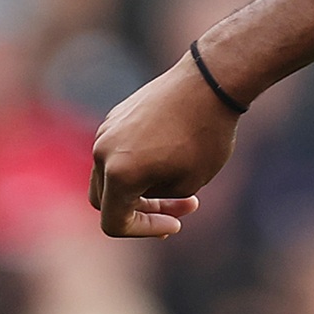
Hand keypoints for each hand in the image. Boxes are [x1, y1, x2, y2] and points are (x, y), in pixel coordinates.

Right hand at [88, 62, 226, 239]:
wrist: (210, 82)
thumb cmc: (204, 137)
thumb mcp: (187, 185)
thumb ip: (157, 201)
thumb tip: (144, 201)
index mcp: (118, 173)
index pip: (115, 223)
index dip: (145, 230)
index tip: (176, 224)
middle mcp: (102, 151)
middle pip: (106, 201)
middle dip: (140, 212)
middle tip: (179, 209)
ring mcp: (106, 131)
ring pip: (109, 177)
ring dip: (138, 189)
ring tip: (180, 189)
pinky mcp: (115, 117)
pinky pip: (116, 153)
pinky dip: (135, 166)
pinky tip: (169, 161)